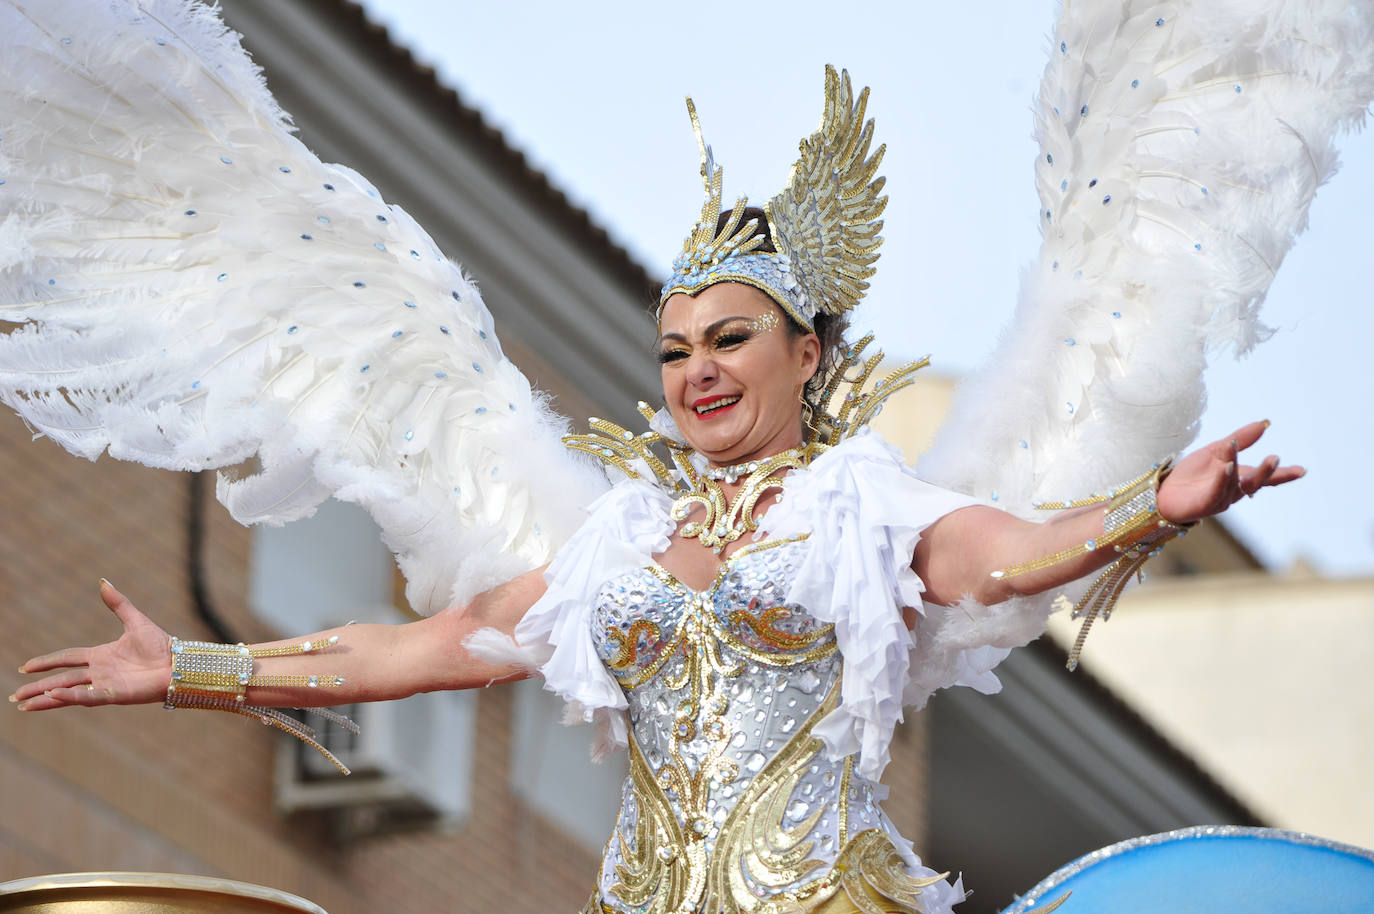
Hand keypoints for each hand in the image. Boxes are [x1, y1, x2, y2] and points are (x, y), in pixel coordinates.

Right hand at [10, 580, 171, 710]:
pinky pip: (89, 696)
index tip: (26, 667)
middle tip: (15, 696)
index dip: (47, 662)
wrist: (179, 662)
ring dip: (48, 698)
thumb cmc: (160, 645)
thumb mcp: (135, 620)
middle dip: (39, 688)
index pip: (67, 659)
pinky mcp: (115, 694)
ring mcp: (106, 685)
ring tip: (25, 705)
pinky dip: (71, 697)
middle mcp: (100, 672)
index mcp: (101, 655)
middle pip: (62, 680)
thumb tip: (103, 582)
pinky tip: (53, 697)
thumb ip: (118, 603)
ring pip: (70, 692)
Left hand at [1157, 420, 1304, 524]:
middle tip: (1275, 459)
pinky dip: (1222, 479)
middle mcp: (1235, 491)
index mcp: (1240, 478)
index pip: (1265, 477)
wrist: (1164, 491)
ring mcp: (1221, 499)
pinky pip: (1216, 491)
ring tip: (1241, 452)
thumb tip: (1264, 423)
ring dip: (1238, 468)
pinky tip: (1226, 467)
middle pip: (1254, 482)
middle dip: (1265, 472)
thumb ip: (1240, 440)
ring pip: (1234, 484)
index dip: (1283, 474)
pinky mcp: (1205, 505)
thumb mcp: (1217, 450)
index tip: (1302, 470)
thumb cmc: (1192, 473)